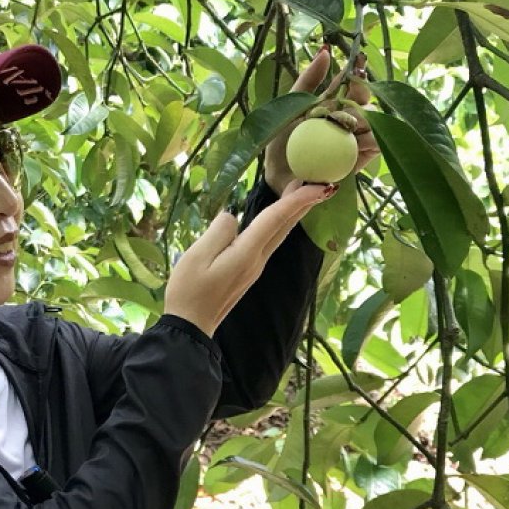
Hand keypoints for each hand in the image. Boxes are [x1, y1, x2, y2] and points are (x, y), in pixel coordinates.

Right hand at [164, 180, 335, 337]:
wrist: (191, 326)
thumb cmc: (188, 291)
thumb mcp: (196, 256)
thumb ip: (219, 232)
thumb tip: (232, 217)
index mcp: (246, 254)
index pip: (276, 219)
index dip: (298, 199)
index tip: (321, 186)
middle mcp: (257, 261)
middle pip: (284, 227)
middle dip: (302, 203)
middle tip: (319, 182)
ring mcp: (254, 269)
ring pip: (278, 235)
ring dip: (291, 213)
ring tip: (300, 192)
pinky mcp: (247, 273)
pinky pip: (267, 243)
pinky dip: (277, 225)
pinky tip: (274, 219)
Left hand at [263, 48, 380, 195]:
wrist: (279, 178)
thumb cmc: (281, 144)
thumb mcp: (291, 108)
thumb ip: (307, 81)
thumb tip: (326, 51)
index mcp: (332, 104)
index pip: (350, 83)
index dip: (357, 71)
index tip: (359, 62)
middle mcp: (346, 118)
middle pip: (364, 101)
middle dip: (360, 97)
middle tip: (346, 103)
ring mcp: (355, 138)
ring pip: (374, 121)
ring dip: (365, 119)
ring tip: (349, 125)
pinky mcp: (361, 157)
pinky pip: (376, 145)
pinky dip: (373, 139)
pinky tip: (361, 139)